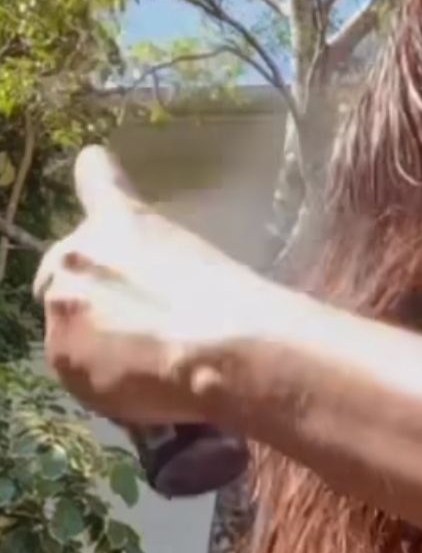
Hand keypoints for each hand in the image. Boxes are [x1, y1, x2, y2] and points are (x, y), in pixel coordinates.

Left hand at [36, 145, 276, 426]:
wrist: (223, 351)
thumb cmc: (231, 305)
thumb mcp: (199, 263)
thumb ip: (160, 261)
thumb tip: (158, 293)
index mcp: (121, 219)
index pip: (96, 176)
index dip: (97, 175)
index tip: (96, 164)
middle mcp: (78, 253)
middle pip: (65, 270)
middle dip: (91, 295)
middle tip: (136, 326)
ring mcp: (62, 304)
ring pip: (68, 326)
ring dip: (94, 342)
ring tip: (147, 366)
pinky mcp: (60, 355)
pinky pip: (76, 371)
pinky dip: (101, 383)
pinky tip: (140, 388)